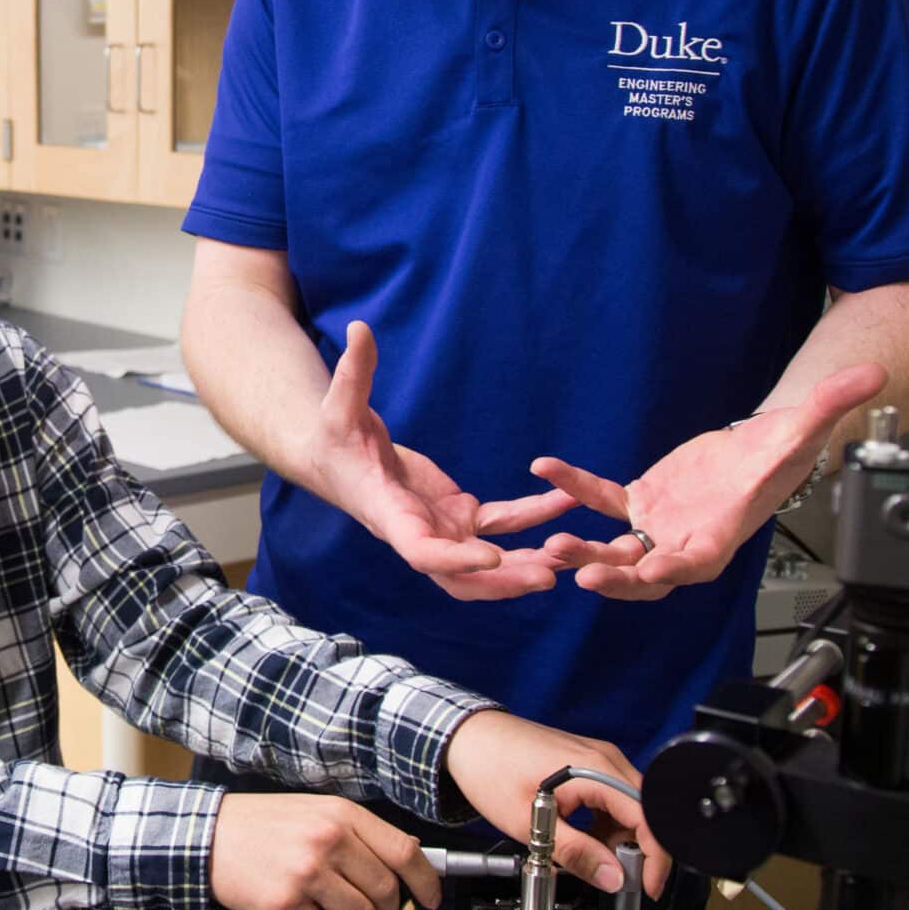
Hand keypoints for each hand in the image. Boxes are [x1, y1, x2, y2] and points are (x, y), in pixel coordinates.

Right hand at [207, 793, 441, 909]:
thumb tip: (404, 857)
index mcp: (341, 814)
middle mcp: (328, 841)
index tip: (431, 897)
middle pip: (387, 893)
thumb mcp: (315, 811)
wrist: (206, 837)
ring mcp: (307, 874)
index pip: (404, 852)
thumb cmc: (260, 826)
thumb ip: (358, 832)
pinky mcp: (285, 905)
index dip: (426, 881)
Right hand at [309, 322, 578, 600]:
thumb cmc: (335, 435)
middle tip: (549, 576)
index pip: (421, 552)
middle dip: (504, 582)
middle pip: (462, 577)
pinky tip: (566, 501)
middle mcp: (417, 533)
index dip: (456, 560)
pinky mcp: (458, 516)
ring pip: (487, 563)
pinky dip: (534, 518)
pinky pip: (502, 524)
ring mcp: (441, 529)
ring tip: (573, 557)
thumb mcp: (340, 404)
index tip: (491, 556)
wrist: (338, 459)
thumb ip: (353, 372)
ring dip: (527, 564)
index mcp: (388, 515)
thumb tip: (359, 327)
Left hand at [445, 711, 668, 896]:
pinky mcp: (587, 765)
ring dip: (616, 840)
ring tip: (586, 857)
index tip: (649, 885)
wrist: (468, 739)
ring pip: (628, 810)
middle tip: (614, 876)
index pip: (649, 818)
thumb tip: (613, 878)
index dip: (657, 857)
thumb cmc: (491, 769)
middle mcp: (604, 760)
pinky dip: (604, 826)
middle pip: (645, 814)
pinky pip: (611, 801)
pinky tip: (582, 839)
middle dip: (636, 851)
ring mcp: (597, 760)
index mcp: (597, 770)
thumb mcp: (532, 826)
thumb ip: (578, 854)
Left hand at [531, 364, 887, 601]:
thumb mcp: (805, 427)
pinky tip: (546, 469)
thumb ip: (833, 405)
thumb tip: (874, 374)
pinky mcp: (638, 504)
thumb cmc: (781, 450)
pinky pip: (601, 500)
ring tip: (550, 544)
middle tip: (580, 574)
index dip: (673, 571)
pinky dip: (574, 488)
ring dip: (584, 550)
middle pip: (645, 574)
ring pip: (615, 550)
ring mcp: (658, 528)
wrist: (757, 447)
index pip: (696, 565)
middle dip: (614, 578)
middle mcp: (685, 543)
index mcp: (721, 538)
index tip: (650, 572)